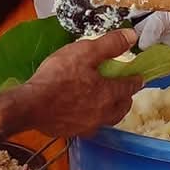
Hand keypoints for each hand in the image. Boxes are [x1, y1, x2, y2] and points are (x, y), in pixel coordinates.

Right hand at [18, 28, 141, 137]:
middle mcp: (103, 113)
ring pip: (108, 119)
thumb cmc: (58, 77)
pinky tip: (85, 113)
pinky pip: (90, 126)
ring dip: (112, 110)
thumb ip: (110, 44)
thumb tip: (132, 36)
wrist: (30, 105)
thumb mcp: (84, 52)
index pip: (129, 87)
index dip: (135, 80)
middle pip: (122, 107)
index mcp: (109, 93)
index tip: (138, 77)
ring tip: (107, 102)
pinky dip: (93, 119)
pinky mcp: (73, 132)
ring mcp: (88, 125)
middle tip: (123, 89)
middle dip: (126, 98)